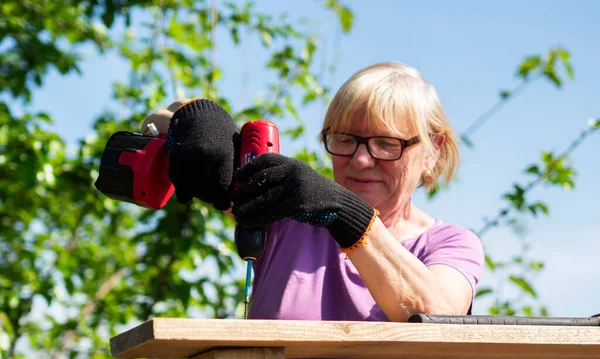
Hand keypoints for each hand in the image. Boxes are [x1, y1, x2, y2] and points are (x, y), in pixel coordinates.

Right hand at [165, 98, 238, 209]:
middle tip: (209, 197)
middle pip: (207, 191)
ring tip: (196, 191)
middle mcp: (208, 157)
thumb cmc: (217, 128)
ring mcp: (190, 157)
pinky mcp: (175, 156)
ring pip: (191, 188)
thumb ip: (232, 163)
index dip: (222, 201)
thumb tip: (240, 186)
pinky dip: (179, 186)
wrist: (194, 109)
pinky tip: (182, 187)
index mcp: (225, 155)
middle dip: (208, 197)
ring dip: (192, 192)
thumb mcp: (230, 144)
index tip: (222, 204)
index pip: (223, 189)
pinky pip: (177, 180)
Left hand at [232, 153, 377, 249]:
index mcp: (291, 162)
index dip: (247, 169)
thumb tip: (249, 187)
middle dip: (244, 190)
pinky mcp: (298, 204)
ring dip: (247, 208)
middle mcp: (293, 171)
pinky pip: (273, 212)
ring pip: (265, 198)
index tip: (237, 178)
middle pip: (261, 179)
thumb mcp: (298, 175)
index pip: (264, 160)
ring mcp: (296, 187)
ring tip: (237, 214)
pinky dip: (259, 219)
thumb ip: (280, 176)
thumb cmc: (311, 191)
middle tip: (233, 199)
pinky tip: (250, 223)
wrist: (337, 202)